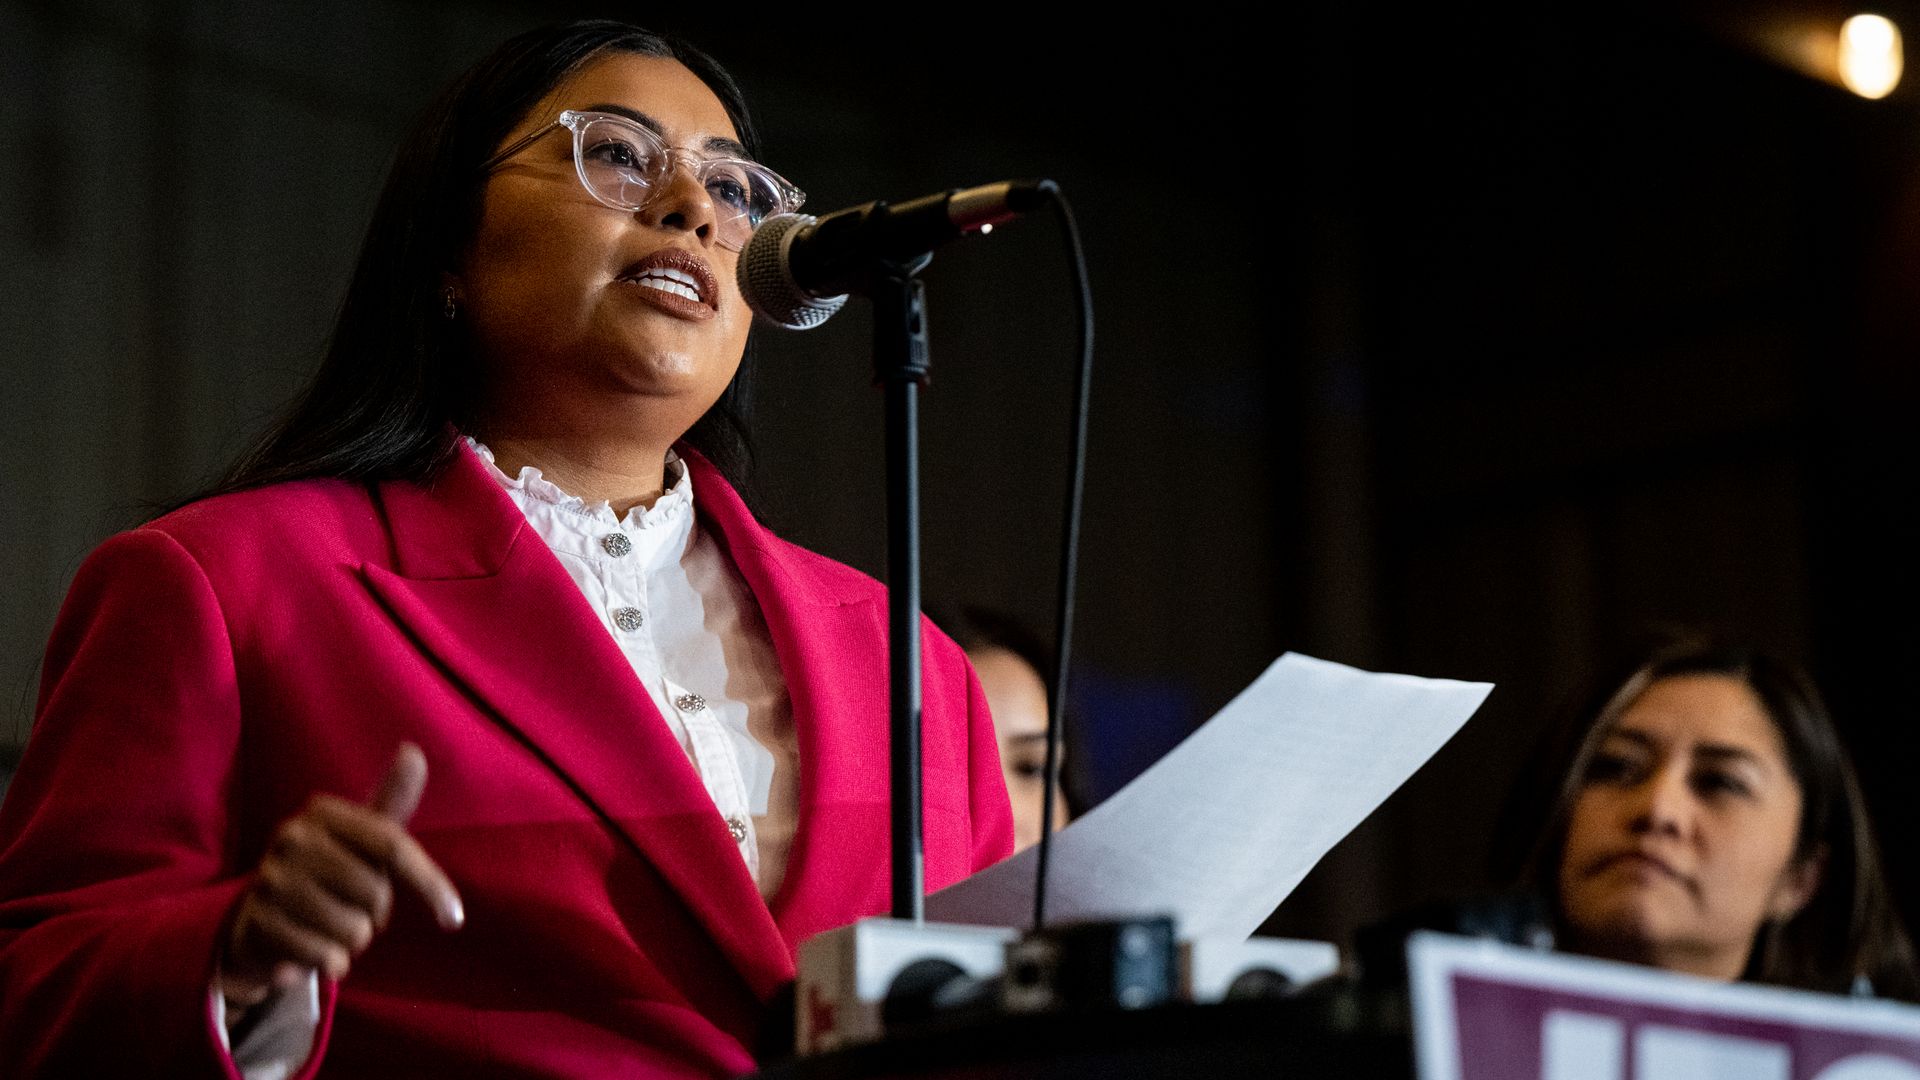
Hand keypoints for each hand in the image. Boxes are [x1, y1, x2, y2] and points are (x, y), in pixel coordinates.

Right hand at [218, 743, 463, 1014]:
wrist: (260, 921)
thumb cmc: (328, 871)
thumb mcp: (361, 836)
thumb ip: (391, 800)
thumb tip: (414, 751)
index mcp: (322, 812)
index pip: (393, 847)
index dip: (430, 885)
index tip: (454, 918)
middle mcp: (291, 838)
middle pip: (374, 892)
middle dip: (375, 913)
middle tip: (351, 907)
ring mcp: (269, 880)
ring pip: (352, 930)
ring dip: (352, 942)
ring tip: (330, 927)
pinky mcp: (256, 925)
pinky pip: (324, 958)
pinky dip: (331, 963)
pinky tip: (312, 952)